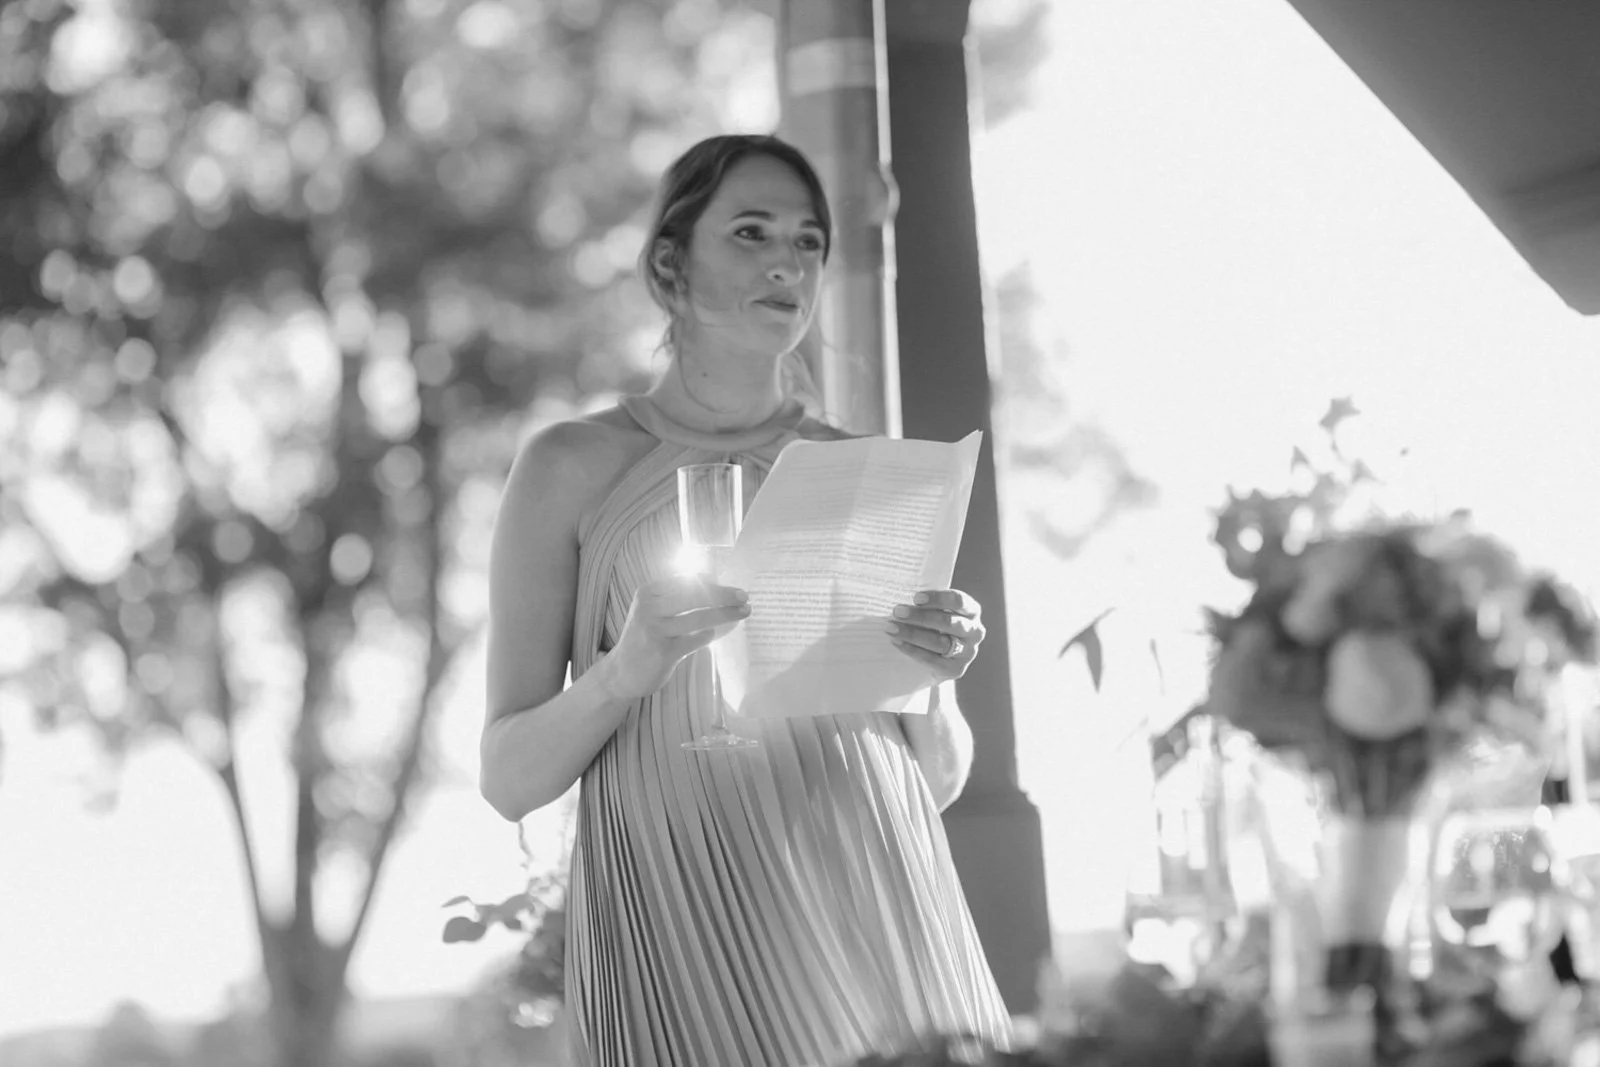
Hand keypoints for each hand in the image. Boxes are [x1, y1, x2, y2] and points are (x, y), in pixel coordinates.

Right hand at [604, 575, 749, 701]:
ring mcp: (656, 631)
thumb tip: (711, 580)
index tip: (730, 584)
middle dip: (723, 594)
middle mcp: (649, 608)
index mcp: (647, 592)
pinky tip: (714, 633)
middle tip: (744, 596)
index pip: (685, 580)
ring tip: (743, 612)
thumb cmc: (643, 637)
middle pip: (694, 595)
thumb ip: (674, 596)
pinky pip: (697, 640)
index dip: (711, 581)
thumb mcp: (651, 610)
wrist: (621, 672)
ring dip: (725, 614)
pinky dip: (709, 635)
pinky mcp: (665, 652)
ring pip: (699, 617)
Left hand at [885, 588, 983, 680]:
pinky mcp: (956, 669)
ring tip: (891, 628)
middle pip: (947, 622)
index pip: (959, 601)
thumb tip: (899, 596)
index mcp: (972, 611)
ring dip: (913, 634)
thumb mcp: (936, 612)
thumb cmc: (935, 626)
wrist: (939, 659)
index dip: (937, 598)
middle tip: (897, 612)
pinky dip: (913, 650)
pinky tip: (898, 643)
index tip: (915, 598)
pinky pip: (933, 660)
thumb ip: (925, 605)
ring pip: (940, 642)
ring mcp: (967, 652)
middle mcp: (974, 631)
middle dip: (920, 616)